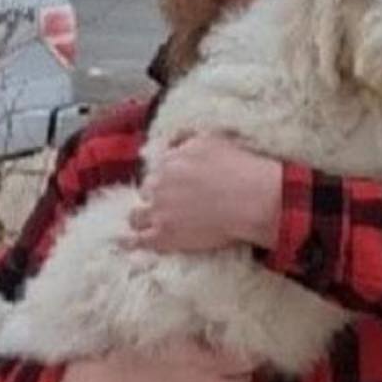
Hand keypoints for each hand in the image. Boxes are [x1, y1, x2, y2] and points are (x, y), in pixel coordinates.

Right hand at [52, 337, 256, 381]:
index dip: (247, 350)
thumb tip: (224, 335)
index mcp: (205, 362)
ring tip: (201, 379)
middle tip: (221, 360)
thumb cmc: (127, 359)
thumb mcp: (167, 338)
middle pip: (244, 380)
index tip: (241, 345)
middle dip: (236, 370)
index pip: (249, 358)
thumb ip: (201, 340)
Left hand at [126, 133, 282, 252]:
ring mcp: (159, 210)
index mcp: (170, 160)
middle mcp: (160, 183)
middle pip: (146, 190)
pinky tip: (130, 244)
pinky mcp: (164, 235)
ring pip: (137, 216)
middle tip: (171, 205)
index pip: (158, 168)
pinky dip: (133, 242)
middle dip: (156, 197)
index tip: (174, 185)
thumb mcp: (213, 139)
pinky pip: (139, 240)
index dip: (166, 178)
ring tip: (148, 225)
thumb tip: (173, 139)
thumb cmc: (240, 169)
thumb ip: (187, 138)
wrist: (252, 200)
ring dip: (142, 218)